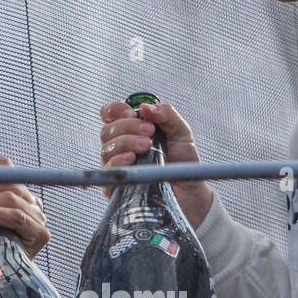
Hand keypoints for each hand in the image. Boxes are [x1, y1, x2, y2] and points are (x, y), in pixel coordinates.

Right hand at [98, 100, 213, 227]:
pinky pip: (107, 172)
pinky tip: (132, 160)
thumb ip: (166, 115)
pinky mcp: (116, 186)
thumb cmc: (184, 162)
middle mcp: (120, 147)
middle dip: (128, 127)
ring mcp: (117, 166)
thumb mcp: (181, 132)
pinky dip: (118, 162)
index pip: (110, 114)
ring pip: (106, 149)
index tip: (132, 113)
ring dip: (126, 143)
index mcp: (131, 130)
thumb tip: (145, 106)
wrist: (191, 191)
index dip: (116, 110)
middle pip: (107, 130)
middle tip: (150, 133)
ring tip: (147, 146)